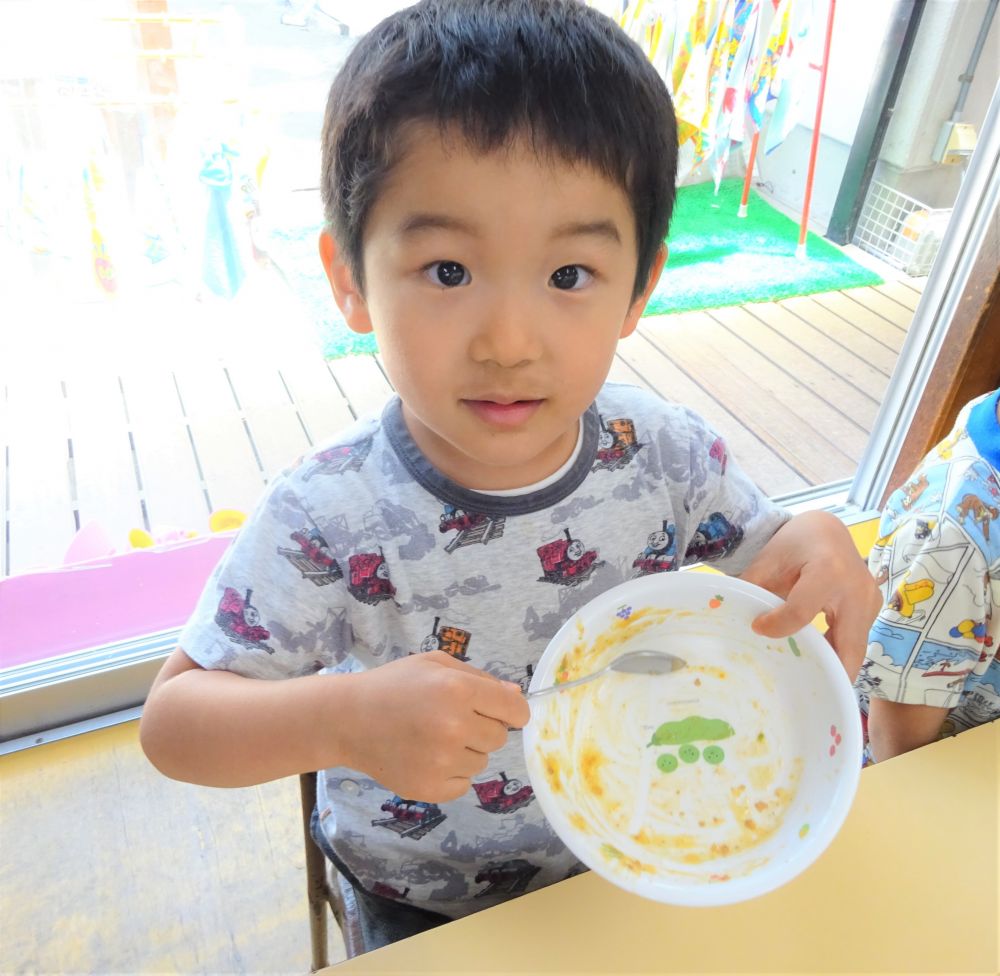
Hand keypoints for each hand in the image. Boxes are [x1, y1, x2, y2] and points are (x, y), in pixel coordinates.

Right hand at [339, 651, 529, 802]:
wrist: (348, 719)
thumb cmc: (393, 685)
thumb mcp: (435, 664)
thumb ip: (480, 678)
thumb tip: (516, 697)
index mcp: (458, 690)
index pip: (515, 710)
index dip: (513, 711)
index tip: (504, 713)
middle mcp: (455, 727)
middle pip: (500, 738)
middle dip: (483, 728)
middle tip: (452, 720)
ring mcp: (442, 761)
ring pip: (482, 762)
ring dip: (466, 751)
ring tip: (433, 737)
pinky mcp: (430, 788)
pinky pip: (463, 784)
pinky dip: (451, 774)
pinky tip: (427, 757)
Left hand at [739, 510, 880, 680]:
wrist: (826, 530)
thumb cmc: (794, 545)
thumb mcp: (769, 561)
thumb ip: (754, 590)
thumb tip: (732, 620)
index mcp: (829, 571)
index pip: (802, 612)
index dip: (778, 626)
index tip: (757, 629)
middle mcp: (858, 589)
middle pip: (847, 646)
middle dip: (828, 674)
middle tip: (804, 696)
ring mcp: (871, 602)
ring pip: (854, 649)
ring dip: (834, 666)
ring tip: (805, 680)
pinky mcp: (872, 611)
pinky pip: (855, 641)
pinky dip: (837, 653)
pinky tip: (815, 662)